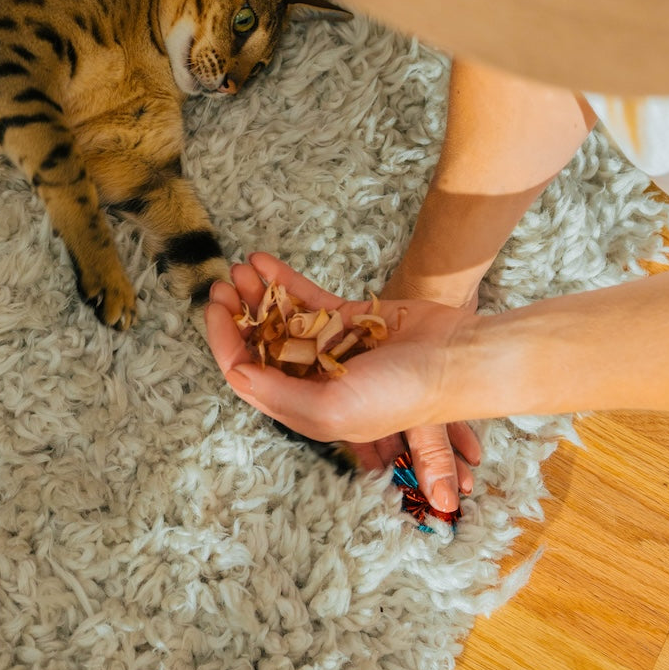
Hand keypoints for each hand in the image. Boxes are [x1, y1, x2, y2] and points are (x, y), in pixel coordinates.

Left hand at [205, 253, 481, 511]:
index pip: (248, 374)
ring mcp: (330, 348)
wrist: (456, 360)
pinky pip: (306, 299)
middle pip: (259, 344)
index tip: (212, 310)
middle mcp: (313, 379)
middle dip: (235, 315)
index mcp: (305, 408)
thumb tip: (234, 373)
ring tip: (238, 269)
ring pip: (279, 318)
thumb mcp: (332, 409)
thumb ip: (279, 394)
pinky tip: (260, 260)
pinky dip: (282, 280)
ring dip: (256, 294)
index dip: (224, 342)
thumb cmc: (400, 395)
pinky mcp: (348, 320)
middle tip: (220, 285)